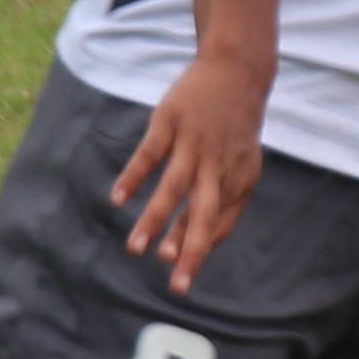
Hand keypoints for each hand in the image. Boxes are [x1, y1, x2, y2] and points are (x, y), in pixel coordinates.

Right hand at [112, 49, 271, 294]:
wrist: (236, 72)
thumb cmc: (234, 128)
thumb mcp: (240, 165)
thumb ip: (225, 203)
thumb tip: (205, 242)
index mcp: (236, 179)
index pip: (214, 223)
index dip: (196, 249)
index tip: (178, 280)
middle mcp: (218, 165)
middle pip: (203, 214)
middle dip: (189, 250)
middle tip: (176, 286)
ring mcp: (194, 142)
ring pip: (174, 187)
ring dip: (154, 220)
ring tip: (136, 249)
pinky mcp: (171, 122)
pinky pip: (150, 153)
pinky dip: (134, 176)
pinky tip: (118, 198)